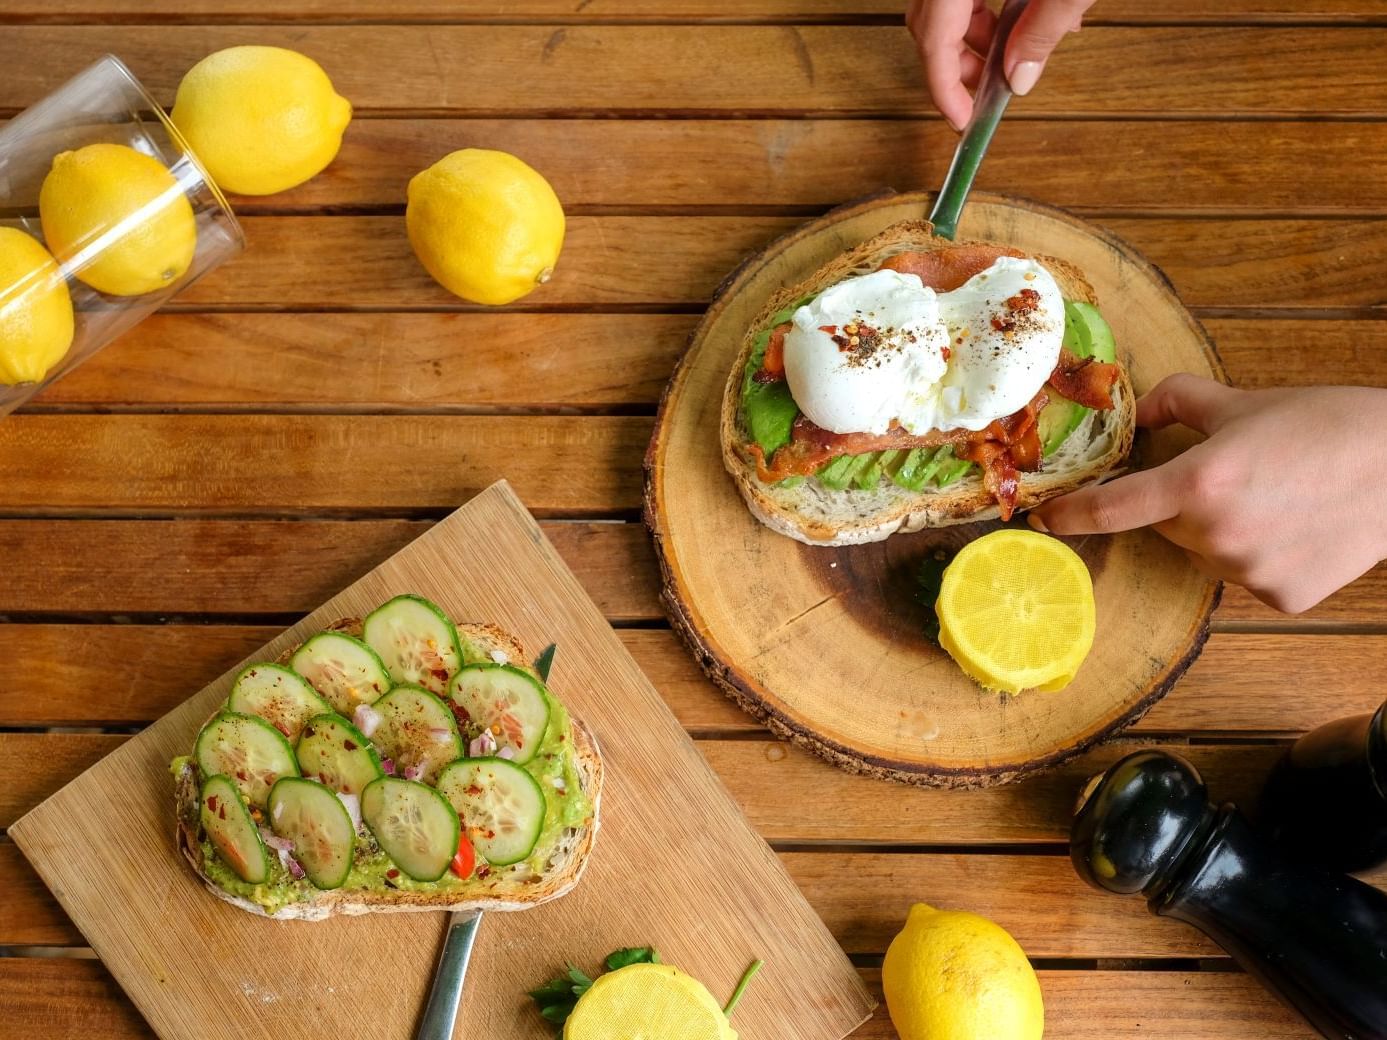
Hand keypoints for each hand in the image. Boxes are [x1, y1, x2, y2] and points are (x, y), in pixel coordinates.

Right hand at [907, 0, 1095, 129]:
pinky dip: (986, 10)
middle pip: (931, 22)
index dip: (943, 85)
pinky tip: (1017, 23)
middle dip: (957, 63)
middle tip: (987, 93)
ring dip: (973, 37)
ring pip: (945, 6)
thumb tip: (1019, 77)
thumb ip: (1042, 29)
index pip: (934, 37)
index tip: (962, 119)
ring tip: (1009, 58)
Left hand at [1029, 376, 1386, 613]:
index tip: (1042, 520)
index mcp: (1198, 483)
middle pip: (1166, 526)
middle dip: (1180, 503)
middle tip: (1231, 475)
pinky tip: (1296, 526)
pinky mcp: (1281, 596)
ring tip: (1275, 497)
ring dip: (1220, 530)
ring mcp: (1249, 571)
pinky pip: (1246, 575)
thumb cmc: (1327, 425)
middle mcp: (1216, 535)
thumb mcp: (1242, 401)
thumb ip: (1177, 402)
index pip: (1112, 509)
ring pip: (1206, 553)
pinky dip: (1260, 553)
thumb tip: (1138, 413)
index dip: (1070, 515)